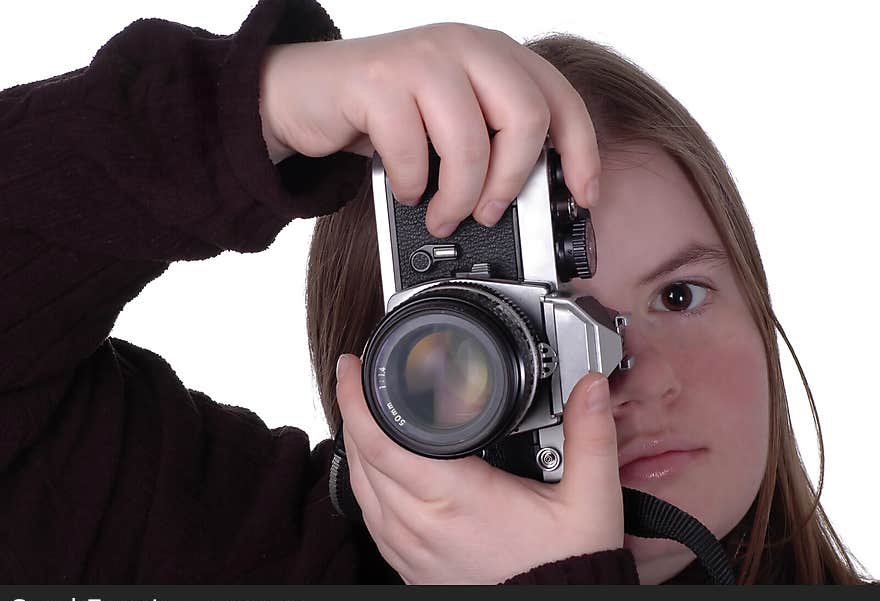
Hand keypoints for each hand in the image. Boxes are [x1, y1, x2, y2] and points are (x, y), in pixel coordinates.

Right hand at [259, 23, 600, 236]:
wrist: (303, 92)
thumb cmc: (383, 111)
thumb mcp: (450, 118)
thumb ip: (492, 138)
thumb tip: (536, 196)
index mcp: (493, 54)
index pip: (561, 101)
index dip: (582, 154)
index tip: (581, 196)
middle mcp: (464, 46)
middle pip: (525, 118)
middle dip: (510, 182)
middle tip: (490, 212)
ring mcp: (421, 58)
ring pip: (469, 142)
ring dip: (458, 197)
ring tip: (441, 214)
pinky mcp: (377, 80)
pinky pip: (413, 152)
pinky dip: (412, 186)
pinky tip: (405, 187)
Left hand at [335, 353, 623, 584]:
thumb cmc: (564, 566)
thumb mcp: (589, 500)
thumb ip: (591, 437)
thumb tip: (591, 385)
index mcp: (458, 500)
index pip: (384, 442)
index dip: (358, 400)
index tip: (353, 367)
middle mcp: (422, 526)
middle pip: (363, 458)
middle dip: (352, 409)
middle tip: (356, 375)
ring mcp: (410, 550)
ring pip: (361, 487)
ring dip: (356, 444)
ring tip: (363, 409)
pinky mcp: (409, 566)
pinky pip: (371, 516)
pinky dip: (366, 480)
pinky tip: (377, 464)